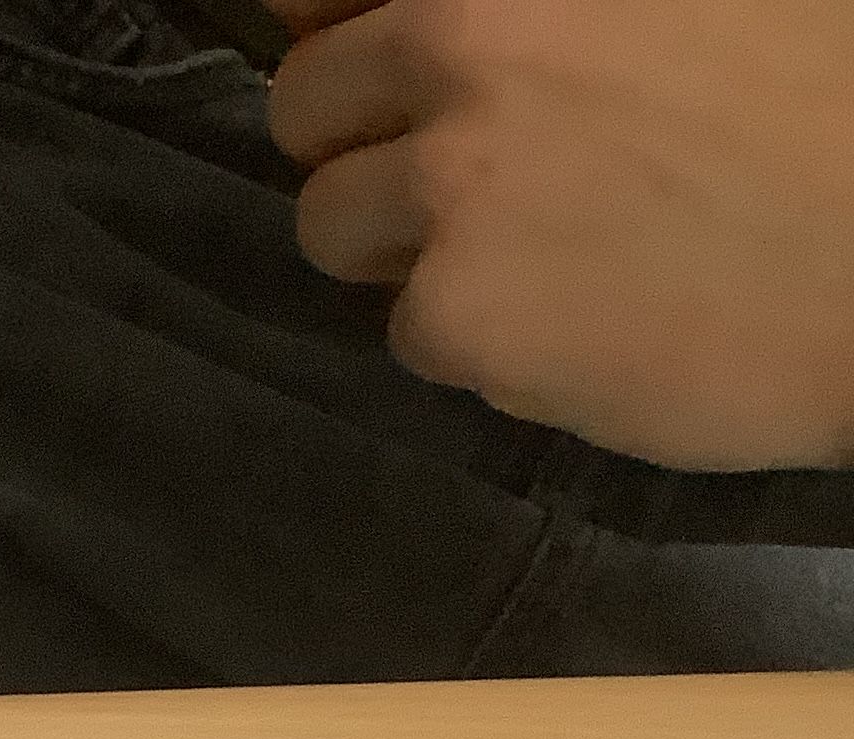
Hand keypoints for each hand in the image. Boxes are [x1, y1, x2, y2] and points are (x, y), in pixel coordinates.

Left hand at [266, 0, 853, 469]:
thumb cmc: (833, 100)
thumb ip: (543, 11)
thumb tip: (411, 25)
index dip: (345, 38)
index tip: (378, 77)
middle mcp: (462, 41)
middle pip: (306, 104)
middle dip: (367, 144)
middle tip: (471, 176)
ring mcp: (449, 179)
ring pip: (332, 224)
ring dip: (406, 244)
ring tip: (540, 251)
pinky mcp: (456, 309)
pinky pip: (406, 329)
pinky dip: (476, 336)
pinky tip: (585, 317)